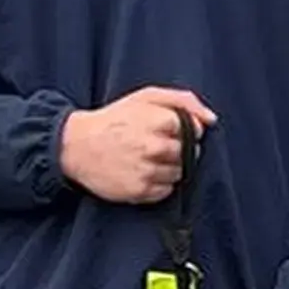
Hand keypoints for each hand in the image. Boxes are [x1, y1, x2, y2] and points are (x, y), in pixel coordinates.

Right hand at [57, 86, 215, 205]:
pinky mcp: (139, 191)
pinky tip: (142, 172)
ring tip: (147, 159)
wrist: (76, 146)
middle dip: (177, 149)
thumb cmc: (114, 119)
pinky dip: (159, 184)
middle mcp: (153, 147)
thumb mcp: (146, 97)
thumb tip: (211, 120)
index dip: (183, 130)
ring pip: (179, 174)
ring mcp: (146, 171)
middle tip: (156, 145)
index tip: (167, 130)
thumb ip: (183, 101)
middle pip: (188, 154)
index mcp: (157, 120)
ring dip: (169, 167)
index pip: (193, 130)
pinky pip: (165, 191)